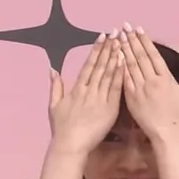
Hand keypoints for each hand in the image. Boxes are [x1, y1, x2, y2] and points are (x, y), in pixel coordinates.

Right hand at [48, 33, 122, 154]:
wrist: (71, 145)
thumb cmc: (62, 128)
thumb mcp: (54, 106)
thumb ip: (55, 87)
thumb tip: (52, 69)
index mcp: (77, 89)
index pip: (88, 65)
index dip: (96, 50)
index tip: (101, 37)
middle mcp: (89, 91)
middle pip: (100, 66)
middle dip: (108, 48)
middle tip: (116, 33)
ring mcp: (100, 99)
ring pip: (109, 75)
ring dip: (115, 58)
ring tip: (122, 43)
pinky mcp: (110, 109)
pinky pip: (116, 90)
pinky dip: (120, 76)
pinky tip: (125, 64)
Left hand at [117, 23, 178, 139]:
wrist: (168, 136)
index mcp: (167, 79)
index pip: (154, 55)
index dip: (145, 41)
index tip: (138, 29)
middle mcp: (152, 81)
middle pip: (140, 56)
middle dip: (131, 40)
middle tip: (124, 26)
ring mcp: (140, 89)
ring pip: (129, 65)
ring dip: (123, 49)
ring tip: (117, 37)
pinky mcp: (131, 98)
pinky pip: (124, 79)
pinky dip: (118, 66)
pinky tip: (114, 57)